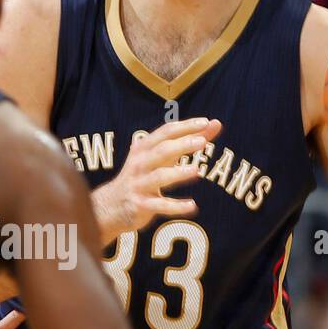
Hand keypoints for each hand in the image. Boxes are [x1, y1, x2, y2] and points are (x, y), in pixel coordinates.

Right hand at [92, 117, 221, 240]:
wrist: (111, 206)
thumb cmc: (143, 176)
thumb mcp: (162, 157)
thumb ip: (188, 140)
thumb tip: (215, 124)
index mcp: (144, 148)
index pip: (166, 132)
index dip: (185, 126)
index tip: (206, 122)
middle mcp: (140, 164)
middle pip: (161, 151)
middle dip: (181, 145)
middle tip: (203, 142)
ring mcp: (139, 185)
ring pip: (158, 177)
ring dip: (177, 173)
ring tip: (196, 170)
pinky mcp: (140, 205)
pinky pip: (159, 205)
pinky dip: (176, 206)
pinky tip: (192, 206)